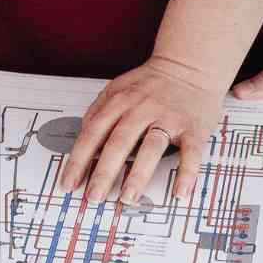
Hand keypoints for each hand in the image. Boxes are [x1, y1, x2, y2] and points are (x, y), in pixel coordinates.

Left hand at [60, 56, 225, 205]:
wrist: (190, 65)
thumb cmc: (153, 82)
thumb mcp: (119, 87)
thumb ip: (99, 110)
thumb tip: (82, 134)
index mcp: (120, 101)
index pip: (93, 133)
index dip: (79, 159)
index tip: (69, 182)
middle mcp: (142, 109)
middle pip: (119, 143)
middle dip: (104, 173)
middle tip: (94, 197)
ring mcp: (168, 118)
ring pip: (151, 148)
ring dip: (138, 175)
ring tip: (128, 198)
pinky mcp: (193, 127)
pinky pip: (190, 152)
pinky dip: (187, 173)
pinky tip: (179, 192)